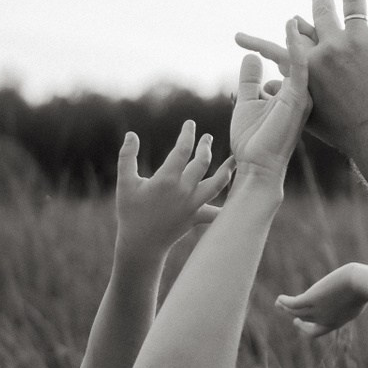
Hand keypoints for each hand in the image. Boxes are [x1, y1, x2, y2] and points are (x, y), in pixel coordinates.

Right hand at [115, 120, 234, 262]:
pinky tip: (241, 198)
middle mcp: (184, 190)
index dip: (188, 134)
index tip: (190, 124)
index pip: (182, 150)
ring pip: (216, 184)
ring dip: (226, 170)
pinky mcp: (197, 217)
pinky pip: (217, 211)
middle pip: (202, 162)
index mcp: (167, 179)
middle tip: (207, 137)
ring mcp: (193, 204)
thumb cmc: (131, 211)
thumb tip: (132, 134)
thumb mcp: (125, 182)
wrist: (141, 243)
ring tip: (234, 159)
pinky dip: (228, 205)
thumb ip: (127, 156)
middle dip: (205, 146)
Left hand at [229, 21, 311, 178]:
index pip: (294, 64)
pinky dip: (294, 45)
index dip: (290, 44)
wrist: (255, 167)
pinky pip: (299, 66)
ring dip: (301, 36)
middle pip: (304, 59)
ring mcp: (302, 97)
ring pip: (304, 60)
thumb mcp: (248, 101)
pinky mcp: (298, 99)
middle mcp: (302, 94)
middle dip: (303, 37)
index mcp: (293, 95)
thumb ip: (250, 80)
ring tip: (295, 16)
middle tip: (294, 16)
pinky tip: (290, 25)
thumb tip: (251, 56)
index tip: (288, 22)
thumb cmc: (252, 140)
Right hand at [236, 0, 367, 157]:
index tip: (289, 19)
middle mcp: (330, 46)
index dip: (289, 28)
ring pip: (353, 1)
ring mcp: (357, 41)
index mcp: (308, 62)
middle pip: (322, 10)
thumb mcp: (306, 111)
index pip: (292, 37)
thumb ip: (287, 92)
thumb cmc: (341, 129)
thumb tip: (267, 86)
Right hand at [275, 266, 366, 339]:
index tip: (297, 321)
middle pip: (304, 318)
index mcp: (335, 322)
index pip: (316, 331)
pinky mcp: (311, 299)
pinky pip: (293, 304)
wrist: (361, 284)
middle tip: (284, 308)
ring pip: (296, 312)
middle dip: (292, 314)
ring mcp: (317, 310)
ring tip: (279, 302)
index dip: (305, 328)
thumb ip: (352, 298)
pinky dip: (284, 302)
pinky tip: (280, 298)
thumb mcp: (358, 296)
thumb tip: (353, 293)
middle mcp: (324, 319)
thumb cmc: (364, 288)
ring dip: (285, 307)